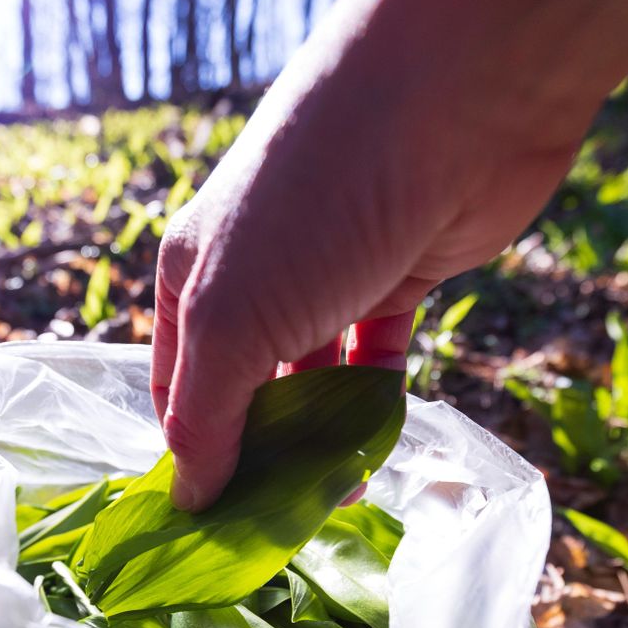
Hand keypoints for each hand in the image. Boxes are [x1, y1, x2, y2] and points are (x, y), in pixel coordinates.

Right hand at [152, 0, 627, 510]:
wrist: (450, 105)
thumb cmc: (314, 206)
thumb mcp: (231, 322)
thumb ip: (206, 416)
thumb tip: (189, 496)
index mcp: (192, 277)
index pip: (177, 390)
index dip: (194, 456)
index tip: (221, 522)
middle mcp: (254, 274)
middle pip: (248, 388)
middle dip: (264, 452)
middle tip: (289, 519)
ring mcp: (328, 273)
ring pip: (314, 376)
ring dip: (323, 433)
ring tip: (340, 490)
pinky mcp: (398, 273)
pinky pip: (376, 354)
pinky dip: (375, 396)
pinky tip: (380, 437)